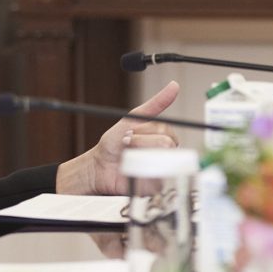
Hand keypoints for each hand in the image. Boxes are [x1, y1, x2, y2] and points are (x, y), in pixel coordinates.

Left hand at [57, 81, 182, 195]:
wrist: (98, 167)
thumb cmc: (114, 144)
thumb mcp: (133, 118)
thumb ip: (155, 104)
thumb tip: (174, 86)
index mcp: (163, 137)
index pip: (165, 131)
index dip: (144, 133)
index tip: (129, 134)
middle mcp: (165, 153)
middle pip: (164, 145)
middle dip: (140, 143)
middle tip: (127, 146)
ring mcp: (161, 169)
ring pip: (160, 160)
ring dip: (138, 157)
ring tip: (128, 159)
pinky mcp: (155, 185)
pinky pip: (154, 178)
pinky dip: (138, 172)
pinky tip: (130, 171)